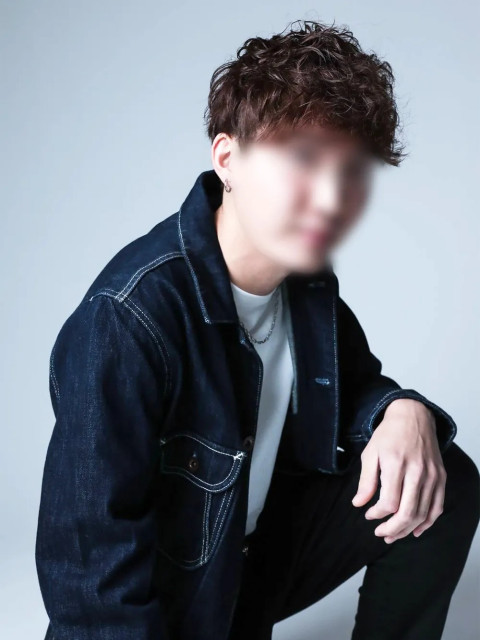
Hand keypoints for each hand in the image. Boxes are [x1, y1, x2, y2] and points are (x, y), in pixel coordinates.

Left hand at [351, 398, 446, 542]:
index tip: (368, 515)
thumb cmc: (389, 435)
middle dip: (392, 529)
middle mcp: (416, 471)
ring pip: (422, 513)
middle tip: (380, 534)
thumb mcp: (370, 453)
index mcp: (395, 464)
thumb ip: (366, 481)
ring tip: (393, 535)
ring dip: (407, 529)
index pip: (389, 502)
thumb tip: (358, 504)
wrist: (414, 417)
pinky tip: (415, 530)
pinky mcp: (441, 477)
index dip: (377, 514)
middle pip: (407, 512)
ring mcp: (431, 475)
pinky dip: (427, 522)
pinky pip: (437, 507)